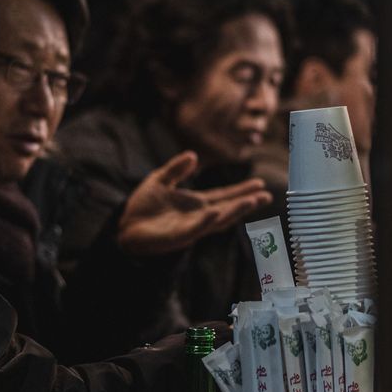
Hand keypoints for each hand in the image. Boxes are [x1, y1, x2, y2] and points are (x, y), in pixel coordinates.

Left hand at [118, 151, 271, 255]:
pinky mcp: (179, 236)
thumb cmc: (142, 206)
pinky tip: (217, 212)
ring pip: (218, 219)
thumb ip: (177, 169)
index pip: (223, 196)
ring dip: (236, 210)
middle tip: (267, 195)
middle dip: (247, 202)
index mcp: (195, 203)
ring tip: (253, 201)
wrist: (124, 225)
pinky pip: (196, 228)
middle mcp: (198, 216)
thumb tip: (193, 155)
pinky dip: (207, 220)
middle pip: (228, 208)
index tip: (260, 184)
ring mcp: (191, 227)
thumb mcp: (160, 180)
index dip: (241, 190)